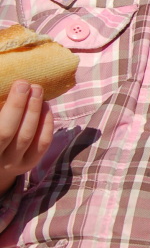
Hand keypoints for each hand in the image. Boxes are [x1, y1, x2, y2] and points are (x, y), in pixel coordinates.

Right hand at [0, 81, 53, 195]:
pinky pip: (41, 144)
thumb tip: (8, 87)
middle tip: (26, 84)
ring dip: (34, 111)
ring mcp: (12, 163)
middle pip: (7, 132)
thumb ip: (0, 106)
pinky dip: (46, 124)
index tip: (17, 84)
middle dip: (18, 106)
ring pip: (26, 137)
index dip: (11, 106)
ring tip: (37, 90)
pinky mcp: (28, 164)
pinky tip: (45, 106)